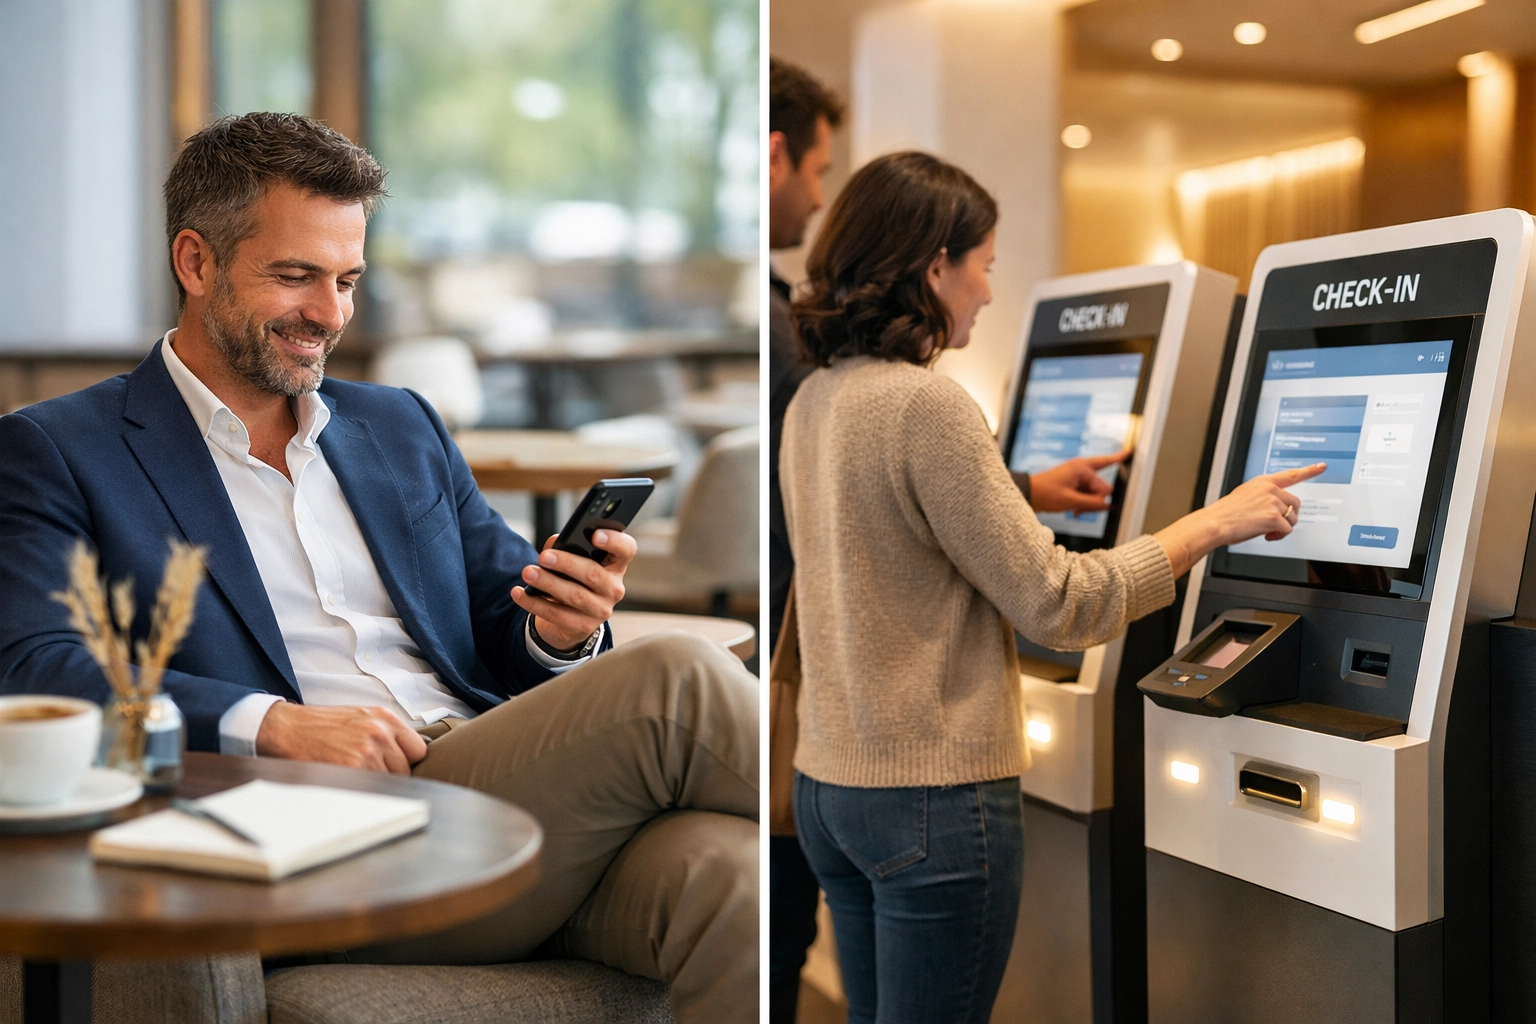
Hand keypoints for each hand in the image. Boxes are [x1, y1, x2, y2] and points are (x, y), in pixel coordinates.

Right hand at [254, 702, 427, 774]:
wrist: (287, 728)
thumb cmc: (322, 725)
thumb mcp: (361, 717)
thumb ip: (386, 732)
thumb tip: (408, 755)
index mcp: (385, 718)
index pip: (419, 749)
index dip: (408, 761)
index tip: (395, 765)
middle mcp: (380, 732)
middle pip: (406, 769)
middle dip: (391, 774)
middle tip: (367, 771)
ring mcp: (367, 751)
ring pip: (389, 781)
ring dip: (375, 783)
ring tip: (353, 773)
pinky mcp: (352, 768)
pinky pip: (371, 789)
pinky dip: (362, 789)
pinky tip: (347, 780)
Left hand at [511, 529, 637, 650]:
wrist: (572, 618)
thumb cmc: (574, 578)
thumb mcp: (575, 561)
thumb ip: (568, 547)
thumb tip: (554, 546)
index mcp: (616, 564)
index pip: (626, 549)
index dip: (614, 541)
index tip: (594, 535)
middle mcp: (614, 588)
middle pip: (594, 574)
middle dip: (567, 563)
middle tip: (544, 557)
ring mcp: (601, 610)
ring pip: (575, 595)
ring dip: (548, 583)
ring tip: (528, 572)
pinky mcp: (583, 627)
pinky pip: (556, 614)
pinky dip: (534, 603)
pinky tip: (519, 593)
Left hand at [1020, 450, 1128, 512]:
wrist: (1027, 494)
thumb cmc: (1045, 494)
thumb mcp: (1070, 501)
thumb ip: (1092, 503)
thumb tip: (1109, 505)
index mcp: (1082, 468)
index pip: (1104, 488)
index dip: (1102, 499)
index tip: (1131, 452)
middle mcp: (1081, 468)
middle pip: (1101, 488)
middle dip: (1094, 501)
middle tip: (1079, 511)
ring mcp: (1077, 475)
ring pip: (1093, 492)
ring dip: (1087, 504)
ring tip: (1074, 511)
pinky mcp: (1073, 482)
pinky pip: (1086, 493)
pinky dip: (1082, 502)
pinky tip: (1074, 511)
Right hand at [1154, 463, 1326, 576]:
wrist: (1215, 523)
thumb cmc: (1225, 514)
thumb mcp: (1244, 496)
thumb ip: (1262, 496)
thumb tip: (1275, 509)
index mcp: (1262, 482)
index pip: (1291, 474)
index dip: (1309, 471)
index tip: (1321, 467)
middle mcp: (1270, 489)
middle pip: (1295, 503)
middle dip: (1288, 515)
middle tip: (1274, 524)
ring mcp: (1273, 502)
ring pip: (1292, 518)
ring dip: (1282, 527)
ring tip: (1267, 530)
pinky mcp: (1274, 517)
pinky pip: (1287, 530)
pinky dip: (1278, 536)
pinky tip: (1266, 535)